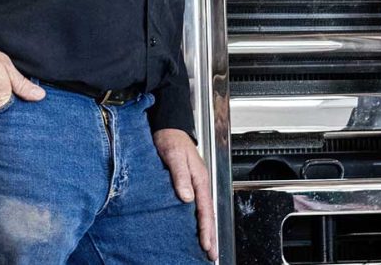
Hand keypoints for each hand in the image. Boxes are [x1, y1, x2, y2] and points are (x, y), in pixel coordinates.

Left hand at [154, 128, 217, 260]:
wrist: (168, 129)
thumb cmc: (171, 140)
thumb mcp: (174, 156)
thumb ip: (180, 176)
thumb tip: (187, 197)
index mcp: (199, 179)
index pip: (205, 209)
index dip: (206, 229)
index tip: (207, 245)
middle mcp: (199, 184)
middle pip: (208, 215)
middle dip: (211, 236)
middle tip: (212, 255)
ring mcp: (195, 185)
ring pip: (203, 213)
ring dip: (206, 231)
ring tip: (207, 248)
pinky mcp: (188, 186)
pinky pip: (196, 208)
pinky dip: (199, 221)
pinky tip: (195, 230)